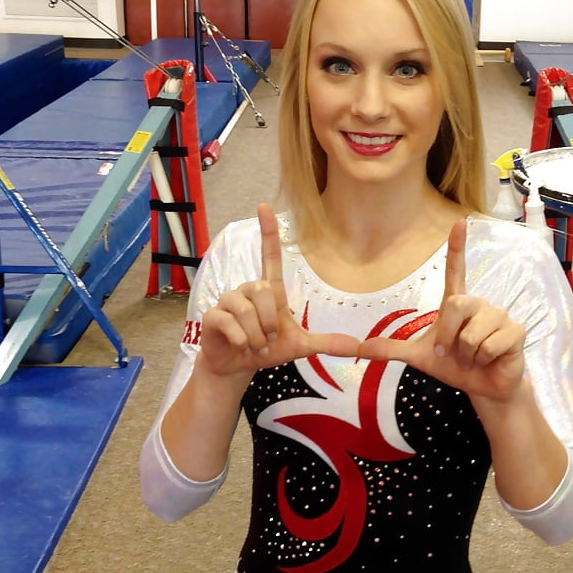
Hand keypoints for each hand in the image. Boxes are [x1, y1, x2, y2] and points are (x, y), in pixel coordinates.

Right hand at [198, 203, 361, 377]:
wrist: (237, 366)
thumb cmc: (267, 349)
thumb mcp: (300, 346)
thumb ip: (328, 343)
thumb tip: (359, 345)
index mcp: (269, 291)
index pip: (270, 256)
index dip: (267, 232)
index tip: (263, 206)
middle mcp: (248, 290)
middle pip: (266, 291)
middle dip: (270, 323)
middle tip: (267, 339)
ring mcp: (228, 300)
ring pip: (247, 311)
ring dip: (256, 336)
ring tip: (254, 344)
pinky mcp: (212, 315)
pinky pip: (231, 324)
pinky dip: (241, 340)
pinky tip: (239, 345)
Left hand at [358, 219, 525, 403]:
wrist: (483, 388)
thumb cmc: (455, 366)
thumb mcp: (418, 357)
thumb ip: (389, 350)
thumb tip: (357, 347)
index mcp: (456, 304)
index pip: (455, 271)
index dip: (457, 247)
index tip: (459, 222)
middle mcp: (478, 304)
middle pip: (455, 305)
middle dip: (447, 337)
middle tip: (451, 354)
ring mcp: (498, 316)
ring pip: (472, 333)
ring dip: (465, 355)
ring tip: (473, 358)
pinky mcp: (515, 331)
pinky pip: (489, 345)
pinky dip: (483, 360)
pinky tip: (490, 360)